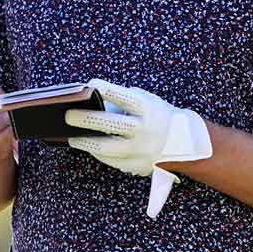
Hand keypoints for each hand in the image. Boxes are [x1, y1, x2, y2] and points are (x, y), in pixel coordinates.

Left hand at [64, 78, 212, 216]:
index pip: (122, 97)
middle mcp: (144, 129)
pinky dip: (97, 153)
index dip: (104, 89)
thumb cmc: (158, 117)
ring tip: (72, 137)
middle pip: (109, 124)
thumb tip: (91, 103)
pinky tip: (88, 146)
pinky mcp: (136, 165)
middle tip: (68, 115)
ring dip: (84, 141)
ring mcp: (140, 149)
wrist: (185, 143)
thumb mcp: (147, 102)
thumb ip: (122, 102)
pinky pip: (110, 160)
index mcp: (148, 109)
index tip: (88, 85)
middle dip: (84, 119)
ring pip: (104, 148)